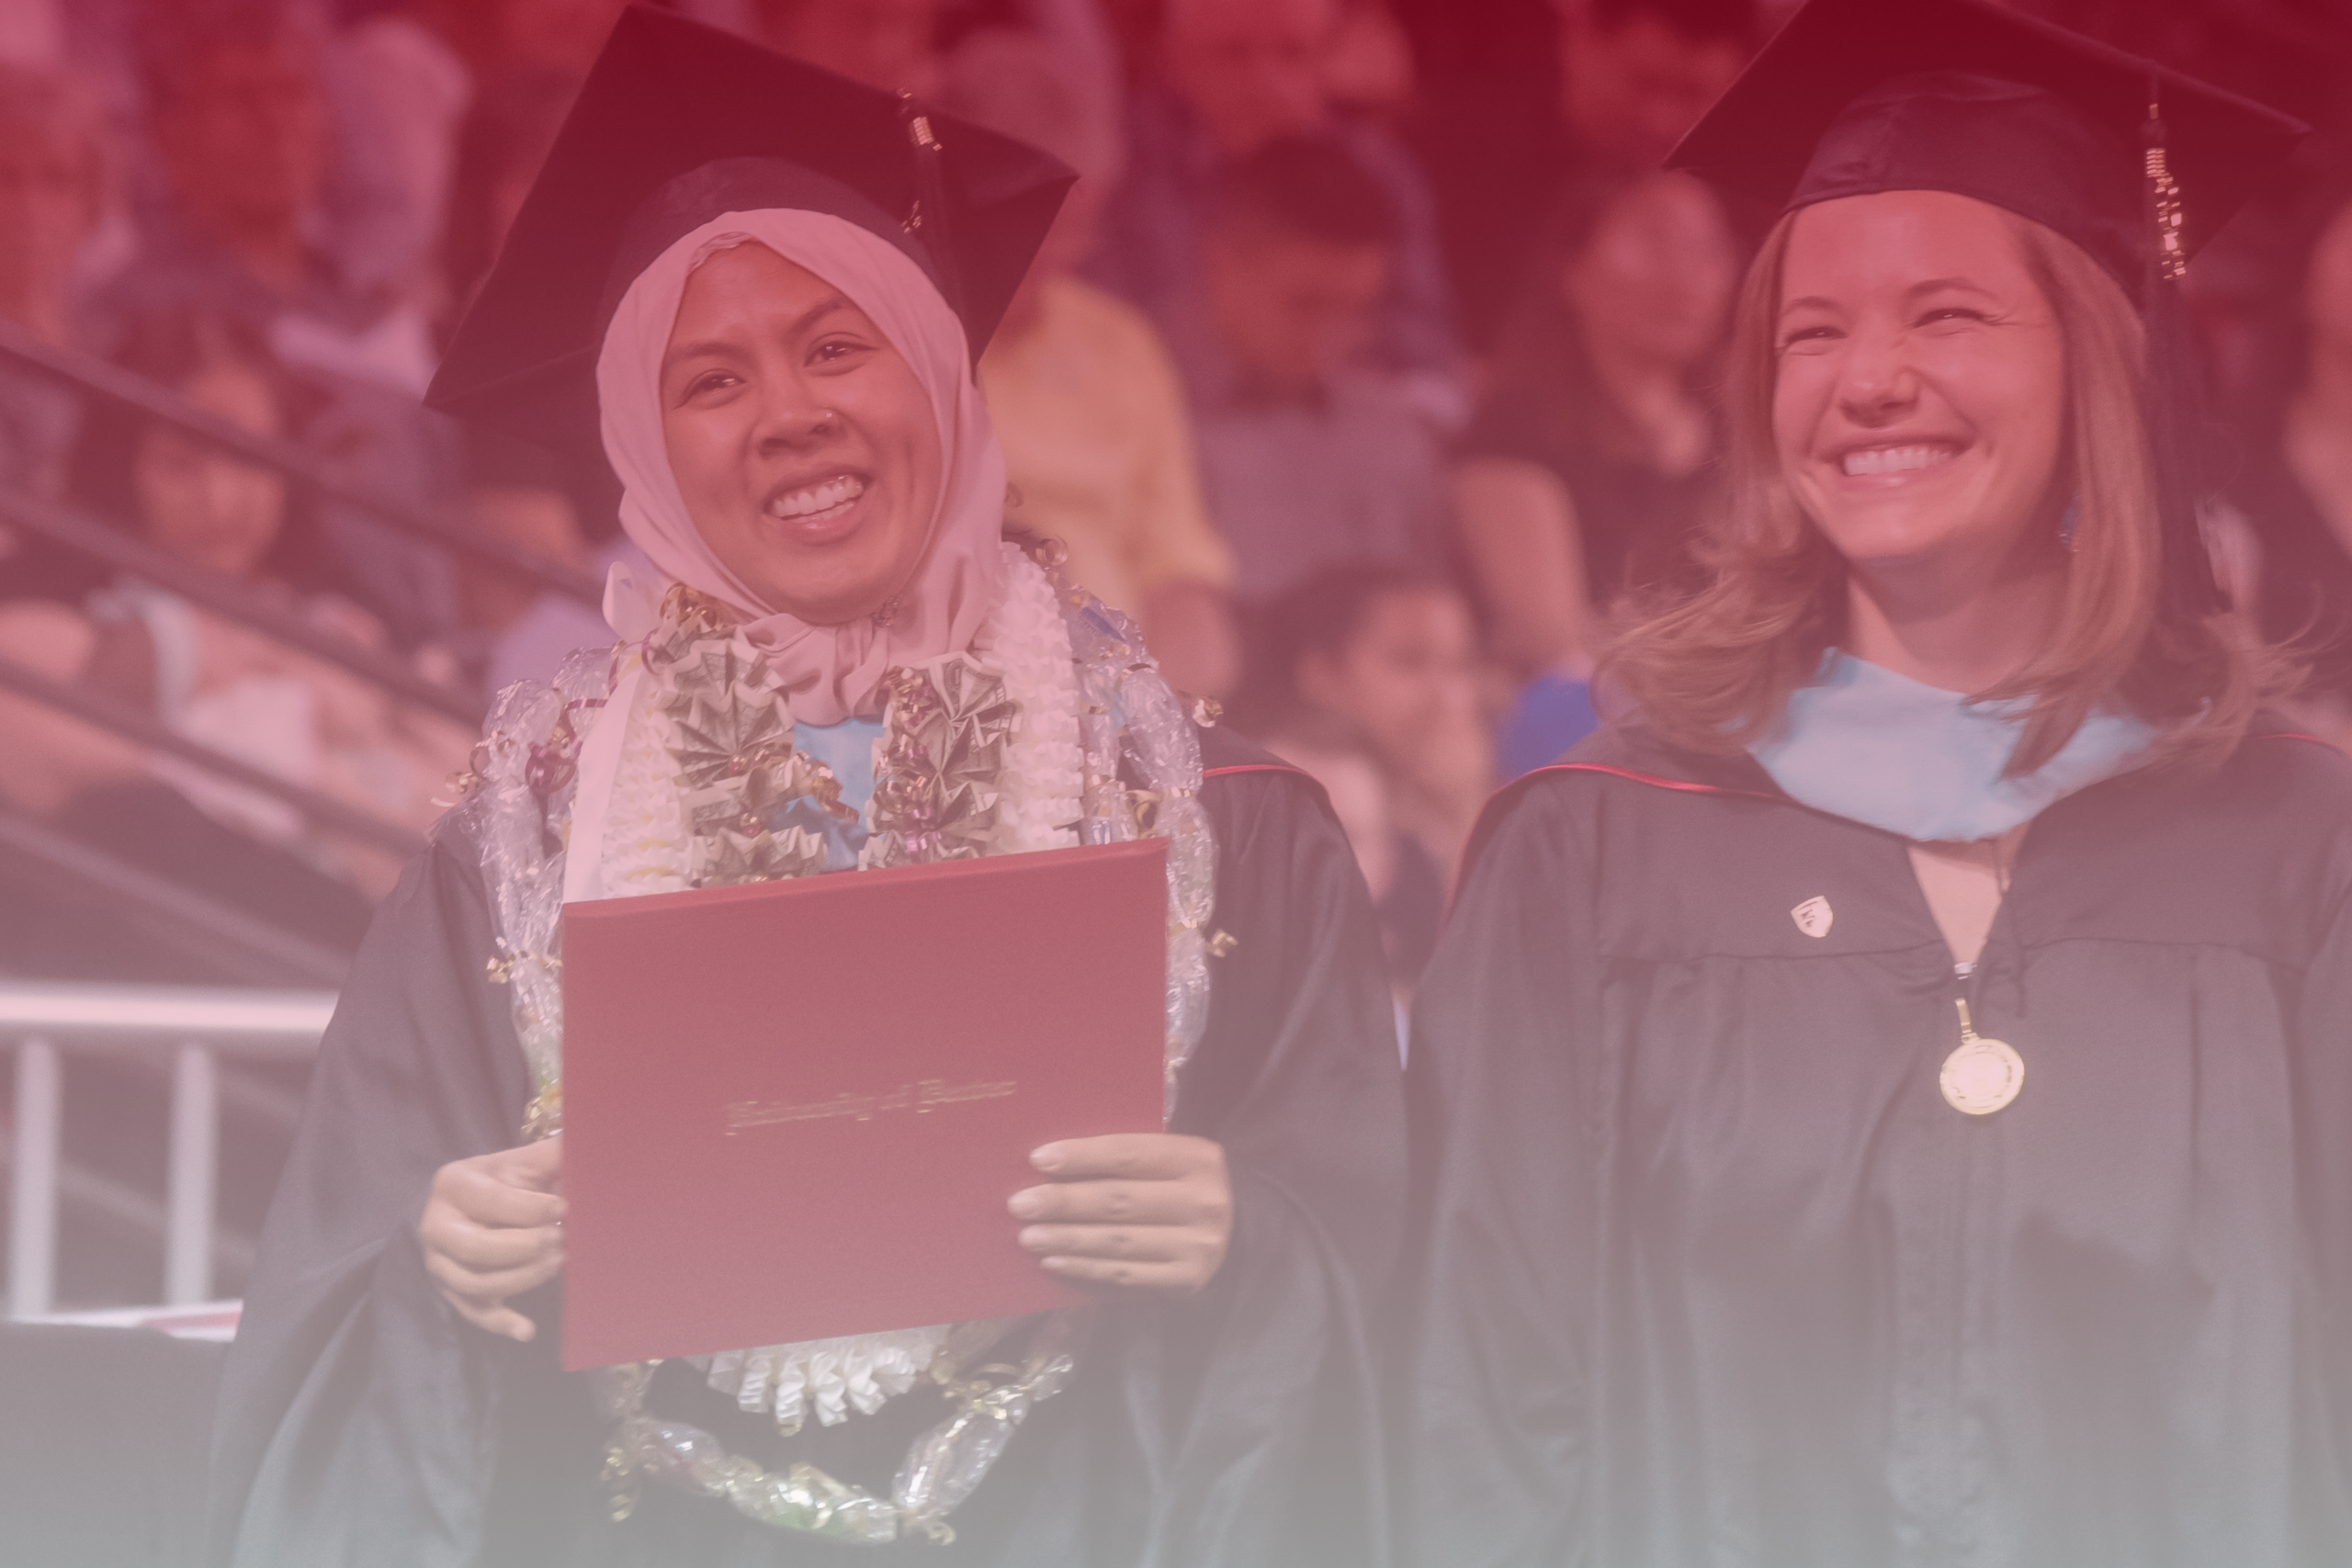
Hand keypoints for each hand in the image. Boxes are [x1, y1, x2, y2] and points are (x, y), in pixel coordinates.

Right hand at [418, 1134, 565, 1341]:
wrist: (477, 1204)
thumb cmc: (506, 1180)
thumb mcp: (523, 1161)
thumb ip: (551, 1153)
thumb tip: (585, 1140)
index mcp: (452, 1183)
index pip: (489, 1201)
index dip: (529, 1209)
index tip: (564, 1210)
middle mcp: (435, 1225)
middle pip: (475, 1248)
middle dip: (524, 1248)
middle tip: (561, 1241)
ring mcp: (440, 1262)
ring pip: (474, 1283)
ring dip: (521, 1279)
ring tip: (558, 1264)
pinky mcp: (451, 1291)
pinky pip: (472, 1313)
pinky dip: (500, 1323)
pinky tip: (528, 1330)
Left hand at [1008, 1134, 1231, 1296]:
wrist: (1245, 1232)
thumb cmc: (1190, 1185)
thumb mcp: (1175, 1158)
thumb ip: (1131, 1157)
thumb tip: (1056, 1162)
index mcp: (1196, 1158)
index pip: (1128, 1155)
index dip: (1082, 1156)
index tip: (1038, 1158)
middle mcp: (1201, 1201)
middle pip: (1117, 1201)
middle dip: (1063, 1203)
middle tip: (1020, 1204)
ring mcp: (1195, 1246)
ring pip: (1116, 1242)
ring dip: (1066, 1239)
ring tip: (1028, 1236)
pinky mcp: (1185, 1281)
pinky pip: (1124, 1274)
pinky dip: (1085, 1268)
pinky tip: (1055, 1262)